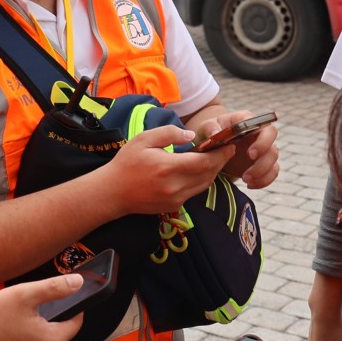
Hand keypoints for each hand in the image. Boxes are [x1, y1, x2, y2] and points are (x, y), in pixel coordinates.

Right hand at [0, 276, 86, 340]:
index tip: (57, 300)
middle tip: (27, 311)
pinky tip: (11, 340)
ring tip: (17, 325)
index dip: (70, 309)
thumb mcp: (24, 294)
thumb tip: (78, 282)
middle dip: (48, 323)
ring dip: (37, 337)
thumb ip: (54, 288)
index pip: (75, 324)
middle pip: (58, 336)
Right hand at [97, 127, 229, 216]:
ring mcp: (175, 199)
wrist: (113, 192)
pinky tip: (199, 170)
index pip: (204, 162)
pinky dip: (201, 181)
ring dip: (213, 172)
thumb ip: (169, 134)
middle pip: (209, 174)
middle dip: (220, 161)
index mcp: (167, 167)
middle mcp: (174, 186)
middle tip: (226, 149)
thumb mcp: (144, 139)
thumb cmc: (127, 163)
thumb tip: (191, 136)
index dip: (220, 154)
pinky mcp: (174, 206)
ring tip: (215, 158)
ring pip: (204, 185)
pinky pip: (195, 192)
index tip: (229, 144)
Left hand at [196, 110, 281, 189]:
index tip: (250, 154)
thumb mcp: (206, 127)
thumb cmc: (211, 132)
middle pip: (272, 143)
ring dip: (262, 172)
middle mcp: (259, 132)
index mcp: (247, 120)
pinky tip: (250, 184)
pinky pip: (272, 172)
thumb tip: (215, 133)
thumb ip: (210, 127)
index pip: (263, 124)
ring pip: (273, 159)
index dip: (262, 140)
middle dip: (264, 159)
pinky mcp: (263, 162)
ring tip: (245, 179)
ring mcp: (263, 148)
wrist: (213, 146)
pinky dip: (263, 180)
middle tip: (247, 172)